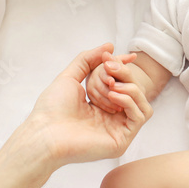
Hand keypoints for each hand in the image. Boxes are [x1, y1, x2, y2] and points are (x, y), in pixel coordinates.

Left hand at [29, 43, 151, 166]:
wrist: (45, 133)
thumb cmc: (52, 109)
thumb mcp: (69, 77)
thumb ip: (88, 60)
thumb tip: (109, 46)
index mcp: (100, 106)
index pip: (124, 84)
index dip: (126, 69)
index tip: (129, 56)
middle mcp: (112, 118)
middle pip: (134, 91)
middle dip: (124, 74)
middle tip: (109, 67)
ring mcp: (118, 130)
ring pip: (142, 103)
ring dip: (130, 87)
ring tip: (110, 85)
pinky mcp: (122, 141)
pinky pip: (140, 116)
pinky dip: (129, 101)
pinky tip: (113, 96)